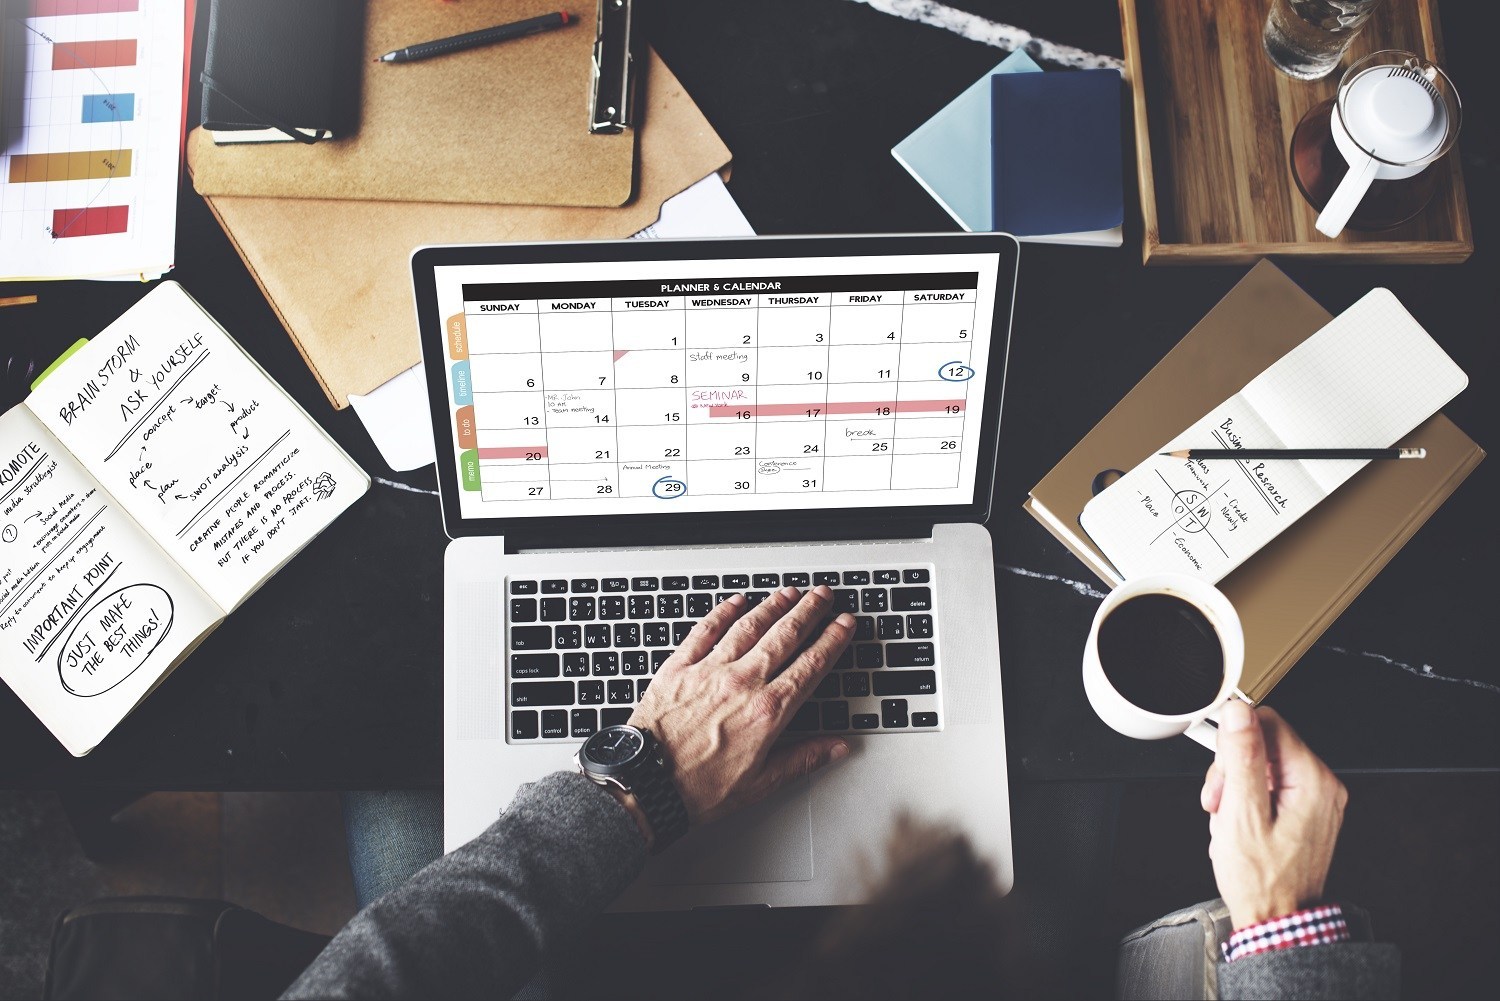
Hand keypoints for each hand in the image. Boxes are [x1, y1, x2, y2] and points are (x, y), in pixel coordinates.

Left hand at [629, 586, 853, 827]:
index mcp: (767, 711)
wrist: (646, 785)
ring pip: (749, 626)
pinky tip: (737, 601)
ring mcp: (709, 670)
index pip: (811, 665)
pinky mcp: (679, 667)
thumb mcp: (761, 783)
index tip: (844, 624)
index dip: (832, 640)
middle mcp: (741, 683)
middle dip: (809, 611)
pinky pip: (705, 629)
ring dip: (773, 605)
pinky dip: (723, 611)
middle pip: (785, 635)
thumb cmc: (698, 789)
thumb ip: (803, 759)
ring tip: (789, 593)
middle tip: (823, 594)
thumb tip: (837, 748)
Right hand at [1201, 701, 1347, 928]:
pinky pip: (1269, 785)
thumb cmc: (1262, 880)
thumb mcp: (1242, 815)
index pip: (1268, 722)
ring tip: (1227, 817)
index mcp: (1313, 781)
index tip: (1219, 766)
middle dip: (1231, 768)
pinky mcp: (1304, 810)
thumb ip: (1241, 758)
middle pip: (1264, 743)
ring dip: (1235, 785)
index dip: (1234, 740)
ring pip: (1262, 764)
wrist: (1276, 919)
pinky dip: (1246, 798)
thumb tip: (1239, 713)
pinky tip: (1238, 821)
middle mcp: (1322, 786)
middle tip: (1220, 800)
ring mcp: (1315, 799)